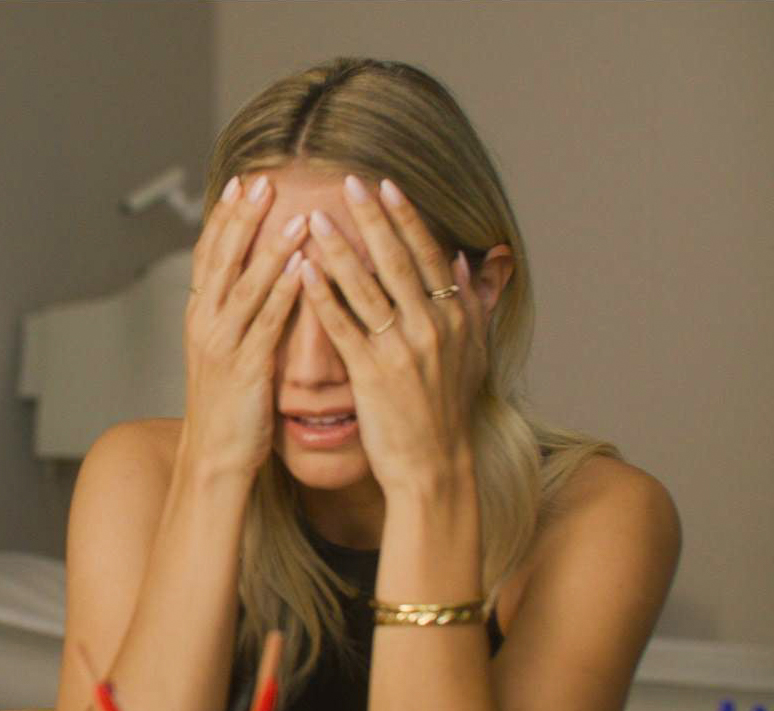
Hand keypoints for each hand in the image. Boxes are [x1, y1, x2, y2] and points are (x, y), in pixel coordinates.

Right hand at [180, 174, 309, 477]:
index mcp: (200, 317)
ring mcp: (222, 345)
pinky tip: (305, 267)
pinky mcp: (245, 369)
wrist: (213, 459)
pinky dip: (285, 291)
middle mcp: (205, 324)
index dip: (224, 217)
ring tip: (295, 213)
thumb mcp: (226, 354)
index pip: (209, 255)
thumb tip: (259, 283)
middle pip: (222, 259)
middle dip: (243, 217)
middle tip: (263, 180)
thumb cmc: (229, 410)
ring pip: (246, 284)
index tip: (241, 182)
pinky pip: (267, 322)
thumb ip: (239, 317)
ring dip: (270, 247)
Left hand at [297, 175, 485, 493]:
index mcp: (456, 318)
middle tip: (347, 181)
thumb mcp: (472, 354)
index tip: (386, 185)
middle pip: (397, 261)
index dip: (406, 218)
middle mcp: (432, 327)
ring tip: (312, 218)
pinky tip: (301, 272)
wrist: (434, 466)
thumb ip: (472, 304)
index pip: (428, 255)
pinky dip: (322, 297)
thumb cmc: (447, 411)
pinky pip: (342, 327)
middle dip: (370, 218)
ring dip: (338, 249)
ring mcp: (402, 350)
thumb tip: (468, 259)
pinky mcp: (372, 375)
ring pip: (366, 288)